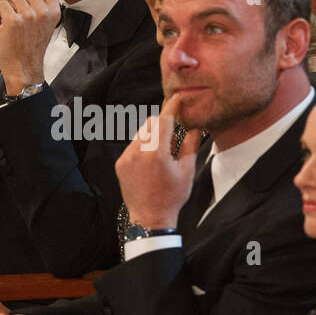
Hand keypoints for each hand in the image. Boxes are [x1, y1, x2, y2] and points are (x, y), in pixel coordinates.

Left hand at [0, 0, 61, 93]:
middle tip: (8, 3)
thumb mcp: (44, 24)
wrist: (23, 69)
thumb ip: (39, 6)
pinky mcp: (14, 22)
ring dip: (3, 1)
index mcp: (54, 11)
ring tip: (2, 14)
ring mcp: (29, 16)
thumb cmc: (30, 47)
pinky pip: (2, 4)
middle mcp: (43, 12)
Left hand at [116, 93, 201, 227]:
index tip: (177, 97)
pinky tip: (150, 162)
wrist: (150, 217)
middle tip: (173, 136)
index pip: (165, 120)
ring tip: (162, 153)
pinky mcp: (120, 163)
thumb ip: (190, 144)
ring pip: (141, 133)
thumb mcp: (187, 170)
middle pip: (151, 123)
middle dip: (163, 123)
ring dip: (153, 135)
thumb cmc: (172, 196)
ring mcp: (127, 157)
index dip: (172, 106)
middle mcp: (139, 152)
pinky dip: (142, 147)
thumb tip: (195, 126)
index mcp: (158, 153)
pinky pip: (132, 146)